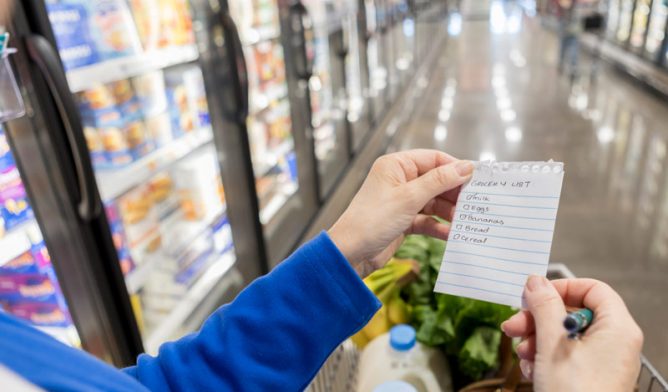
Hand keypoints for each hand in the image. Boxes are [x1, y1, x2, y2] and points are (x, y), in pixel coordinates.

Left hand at [328, 149, 473, 275]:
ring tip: (465, 220)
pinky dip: (439, 226)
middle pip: (436, 181)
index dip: (455, 168)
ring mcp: (401, 201)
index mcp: (396, 166)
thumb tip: (465, 167)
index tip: (476, 179)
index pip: (433, 159)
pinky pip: (427, 220)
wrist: (351, 253)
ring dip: (449, 211)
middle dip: (454, 193)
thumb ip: (439, 181)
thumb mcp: (409, 198)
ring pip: (433, 202)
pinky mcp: (403, 221)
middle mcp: (399, 180)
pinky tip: (452, 234)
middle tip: (475, 203)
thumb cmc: (372, 220)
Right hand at [502, 276, 642, 391]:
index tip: (536, 295)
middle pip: (572, 313)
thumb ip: (544, 307)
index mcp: (617, 328)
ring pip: (564, 336)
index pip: (593, 289)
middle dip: (539, 319)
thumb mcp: (552, 344)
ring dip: (536, 340)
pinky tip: (532, 370)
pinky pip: (565, 356)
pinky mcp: (589, 378)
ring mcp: (602, 362)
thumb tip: (536, 282)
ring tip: (523, 354)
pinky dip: (544, 359)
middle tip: (515, 325)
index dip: (562, 288)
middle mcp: (614, 343)